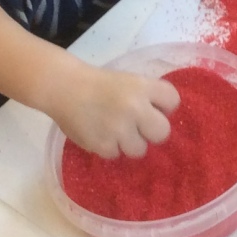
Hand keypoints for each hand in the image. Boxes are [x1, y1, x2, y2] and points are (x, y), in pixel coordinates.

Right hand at [45, 63, 179, 158]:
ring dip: (130, 142)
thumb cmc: (99, 84)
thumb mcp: (129, 81)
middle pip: (163, 132)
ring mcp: (118, 129)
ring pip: (140, 149)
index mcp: (142, 86)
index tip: (153, 107)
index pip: (173, 101)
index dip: (164, 106)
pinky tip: (100, 134)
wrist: (63, 88)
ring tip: (115, 131)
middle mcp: (134, 108)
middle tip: (138, 126)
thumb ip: (148, 96)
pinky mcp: (102, 146)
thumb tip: (163, 118)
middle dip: (152, 131)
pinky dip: (109, 147)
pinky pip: (116, 154)